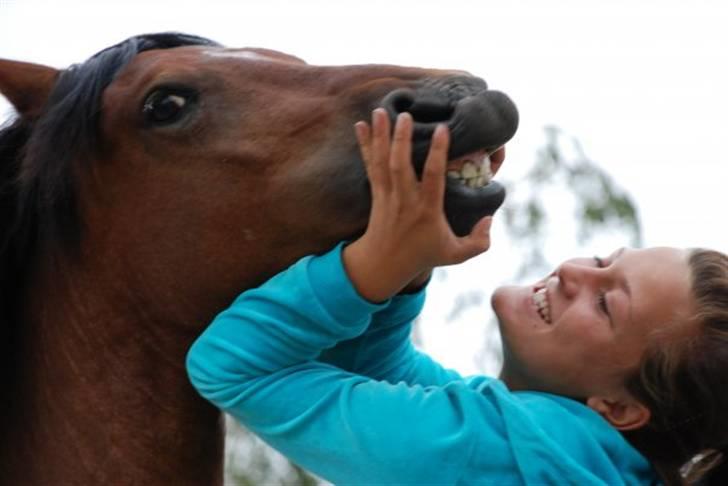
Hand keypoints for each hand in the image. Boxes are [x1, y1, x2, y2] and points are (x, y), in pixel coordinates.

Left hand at [343, 109, 492, 301]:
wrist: (383, 264)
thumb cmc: (423, 255)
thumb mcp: (455, 255)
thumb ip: (479, 241)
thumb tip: (490, 218)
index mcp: (426, 210)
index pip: (432, 177)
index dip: (437, 152)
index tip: (442, 129)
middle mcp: (405, 200)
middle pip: (400, 166)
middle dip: (401, 139)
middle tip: (406, 115)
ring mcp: (387, 195)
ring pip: (382, 162)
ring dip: (380, 136)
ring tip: (380, 110)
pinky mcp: (376, 192)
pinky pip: (370, 165)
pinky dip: (364, 144)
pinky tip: (359, 125)